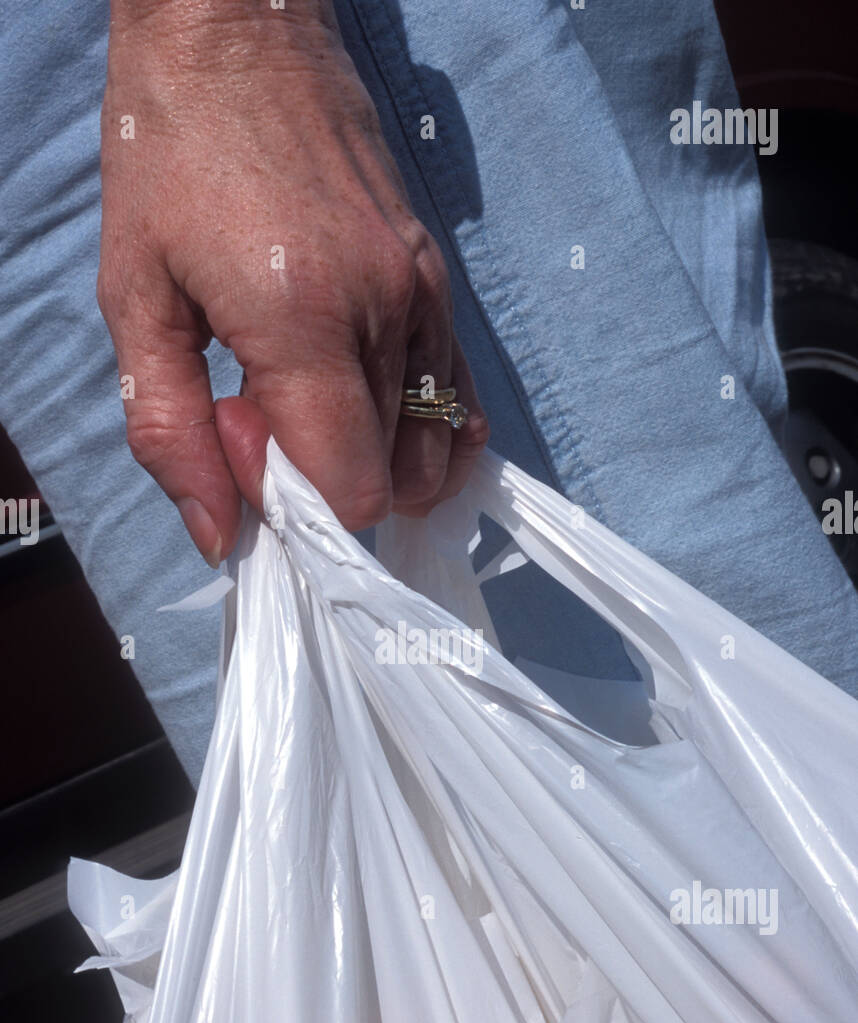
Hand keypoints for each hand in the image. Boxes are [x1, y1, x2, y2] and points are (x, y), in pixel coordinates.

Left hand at [98, 0, 488, 564]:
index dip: (292, 499)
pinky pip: (459, 398)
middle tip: (260, 411)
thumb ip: (169, 428)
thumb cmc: (169, 156)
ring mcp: (424, 294)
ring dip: (368, 455)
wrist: (237, 31)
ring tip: (305, 395)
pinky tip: (367, 407)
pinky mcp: (437, 279)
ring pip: (431, 448)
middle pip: (391, 480)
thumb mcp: (132, 297)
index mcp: (303, 321)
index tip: (237, 432)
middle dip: (324, 479)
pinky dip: (420, 431)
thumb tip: (220, 538)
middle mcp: (384, 313)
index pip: (351, 491)